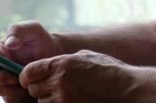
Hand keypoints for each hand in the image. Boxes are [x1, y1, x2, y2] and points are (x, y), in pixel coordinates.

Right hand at [0, 21, 61, 102]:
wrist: (56, 55)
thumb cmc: (41, 40)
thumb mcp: (33, 29)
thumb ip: (19, 30)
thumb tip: (9, 43)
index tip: (13, 76)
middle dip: (11, 87)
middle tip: (28, 83)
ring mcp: (7, 84)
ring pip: (7, 96)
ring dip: (21, 93)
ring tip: (36, 84)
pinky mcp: (16, 95)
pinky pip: (16, 102)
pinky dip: (25, 99)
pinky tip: (38, 91)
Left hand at [19, 50, 134, 101]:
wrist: (128, 90)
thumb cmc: (111, 71)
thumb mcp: (88, 57)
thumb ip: (67, 60)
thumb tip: (54, 64)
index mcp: (62, 64)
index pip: (29, 71)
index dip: (27, 76)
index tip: (29, 80)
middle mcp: (59, 82)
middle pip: (33, 90)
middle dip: (40, 89)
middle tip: (53, 89)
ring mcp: (63, 100)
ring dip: (50, 101)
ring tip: (68, 97)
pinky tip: (71, 102)